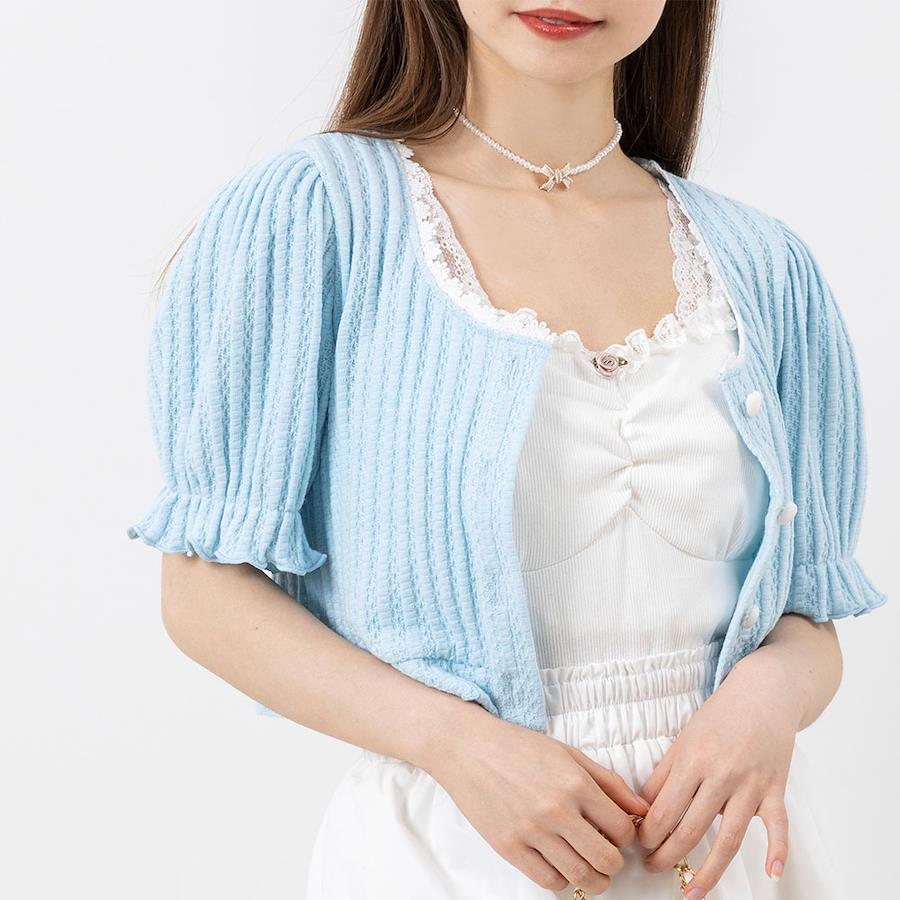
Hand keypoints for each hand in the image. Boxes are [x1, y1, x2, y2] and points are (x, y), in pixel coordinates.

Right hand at [422, 700, 650, 894]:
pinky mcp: (509, 847)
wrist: (468, 748)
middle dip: (614, 862)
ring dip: (593, 878)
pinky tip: (560, 864)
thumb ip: (609, 782)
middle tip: (606, 853)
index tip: (616, 832)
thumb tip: (642, 809)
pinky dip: (562, 880)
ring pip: (580, 875)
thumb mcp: (568, 754)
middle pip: (607, 859)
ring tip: (590, 867)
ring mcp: (531, 831)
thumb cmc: (519, 747)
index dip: (626, 835)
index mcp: (575, 783)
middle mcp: (557, 810)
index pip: (622, 829)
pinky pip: (547, 880)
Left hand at [636, 647, 803, 896]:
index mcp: (691, 761)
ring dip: (710, 870)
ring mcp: (750, 785)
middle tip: (654, 868)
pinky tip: (771, 874)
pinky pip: (778, 826)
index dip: (648, 834)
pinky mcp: (775, 789)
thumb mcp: (683, 739)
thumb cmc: (718, 717)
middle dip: (668, 855)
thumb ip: (664, 774)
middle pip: (690, 829)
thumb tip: (643, 809)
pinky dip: (777, 850)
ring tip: (693, 892)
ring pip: (728, 838)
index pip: (663, 810)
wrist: (762, 694)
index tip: (638, 846)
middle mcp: (719, 775)